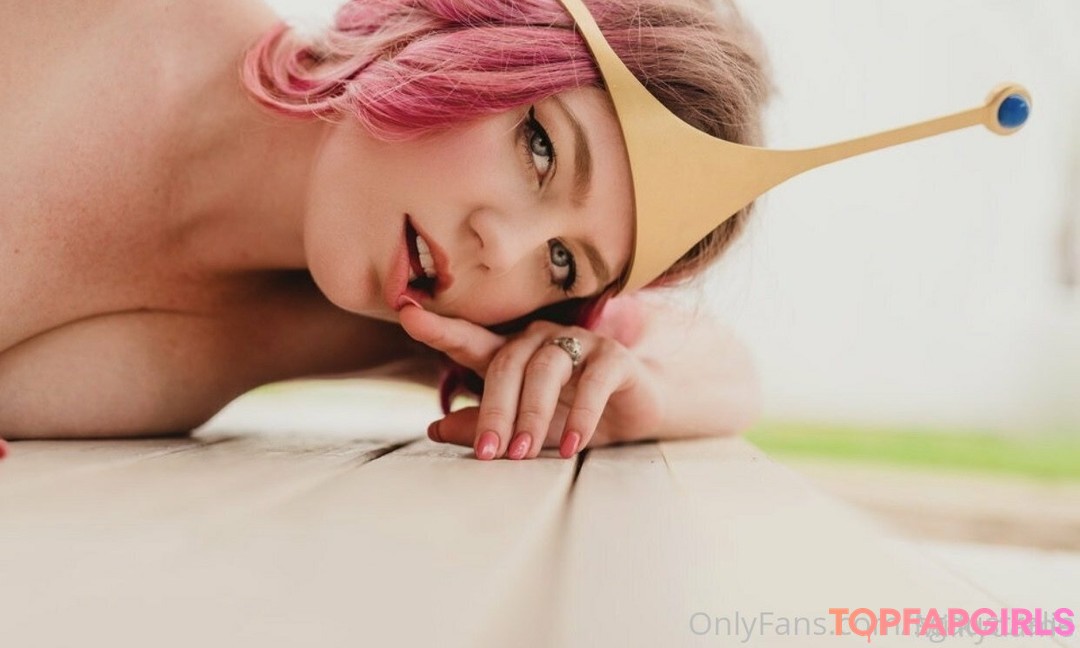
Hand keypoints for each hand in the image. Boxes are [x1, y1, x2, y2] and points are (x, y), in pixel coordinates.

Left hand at [398, 304, 663, 459]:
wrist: (635, 413)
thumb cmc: (570, 415)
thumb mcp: (524, 428)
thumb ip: (483, 426)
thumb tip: (434, 429)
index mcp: (512, 353)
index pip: (470, 339)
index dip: (440, 327)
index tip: (408, 314)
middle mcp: (540, 340)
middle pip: (506, 364)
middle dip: (494, 411)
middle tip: (488, 453)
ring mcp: (577, 343)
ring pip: (545, 369)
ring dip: (532, 414)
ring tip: (524, 452)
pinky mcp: (613, 357)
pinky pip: (593, 380)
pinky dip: (580, 415)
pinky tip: (570, 445)